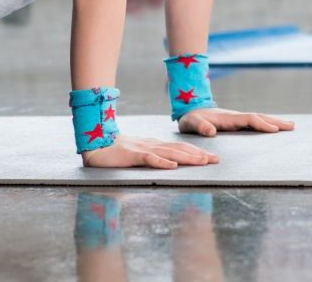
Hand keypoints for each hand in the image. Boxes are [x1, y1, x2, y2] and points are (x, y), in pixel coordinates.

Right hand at [82, 133, 218, 168]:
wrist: (96, 143)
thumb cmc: (117, 152)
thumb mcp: (139, 156)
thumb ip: (153, 160)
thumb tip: (168, 167)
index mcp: (156, 145)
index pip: (180, 148)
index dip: (196, 152)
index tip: (211, 158)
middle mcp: (153, 145)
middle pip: (180, 150)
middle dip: (199, 155)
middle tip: (215, 160)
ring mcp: (143, 149)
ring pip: (169, 154)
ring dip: (187, 158)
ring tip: (202, 162)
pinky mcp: (132, 155)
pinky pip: (149, 159)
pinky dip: (161, 163)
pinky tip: (172, 166)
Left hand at [178, 107, 294, 136]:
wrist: (190, 109)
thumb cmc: (191, 119)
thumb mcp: (191, 123)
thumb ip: (200, 126)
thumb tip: (211, 131)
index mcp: (228, 118)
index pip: (249, 120)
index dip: (261, 124)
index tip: (275, 129)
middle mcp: (236, 116)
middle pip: (259, 117)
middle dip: (275, 121)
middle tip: (292, 126)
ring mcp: (238, 118)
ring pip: (259, 118)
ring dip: (274, 122)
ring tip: (290, 126)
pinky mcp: (237, 122)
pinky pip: (255, 122)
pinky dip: (267, 124)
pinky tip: (274, 128)